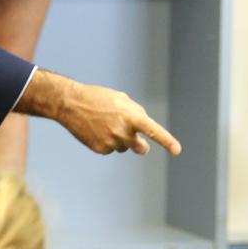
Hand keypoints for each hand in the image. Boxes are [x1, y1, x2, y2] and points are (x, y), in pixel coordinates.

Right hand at [15, 70, 180, 156]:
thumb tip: (144, 130)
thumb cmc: (98, 98)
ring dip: (120, 139)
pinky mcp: (100, 149)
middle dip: (140, 145)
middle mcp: (123, 132)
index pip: (153, 130)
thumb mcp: (121, 99)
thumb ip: (137, 113)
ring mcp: (111, 142)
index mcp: (130, 117)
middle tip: (134, 138)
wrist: (70, 104)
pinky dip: (106, 142)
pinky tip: (96, 130)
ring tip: (104, 124)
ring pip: (124, 147)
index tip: (177, 150)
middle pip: (141, 148)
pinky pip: (110, 150)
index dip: (166, 141)